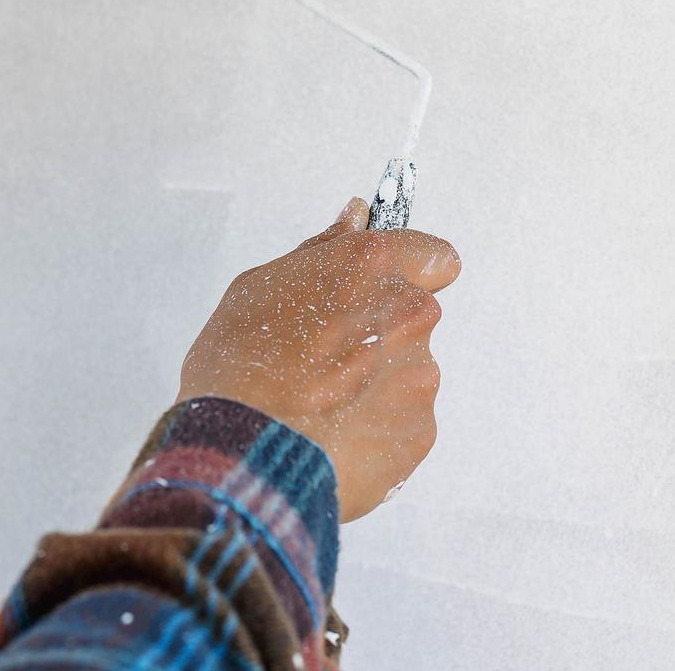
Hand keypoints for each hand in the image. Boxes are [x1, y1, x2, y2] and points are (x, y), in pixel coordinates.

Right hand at [178, 198, 459, 520]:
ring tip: (320, 402)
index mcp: (371, 267)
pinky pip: (403, 420)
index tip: (381, 287)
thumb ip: (320, 251)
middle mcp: (408, 315)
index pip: (433, 254)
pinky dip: (375, 426)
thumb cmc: (240, 369)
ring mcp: (419, 375)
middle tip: (326, 355)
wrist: (245, 454)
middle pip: (413, 316)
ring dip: (376, 382)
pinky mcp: (419, 430)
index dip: (409, 271)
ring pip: (407, 371)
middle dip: (379, 332)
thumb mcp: (257, 287)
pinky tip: (332, 432)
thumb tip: (353, 219)